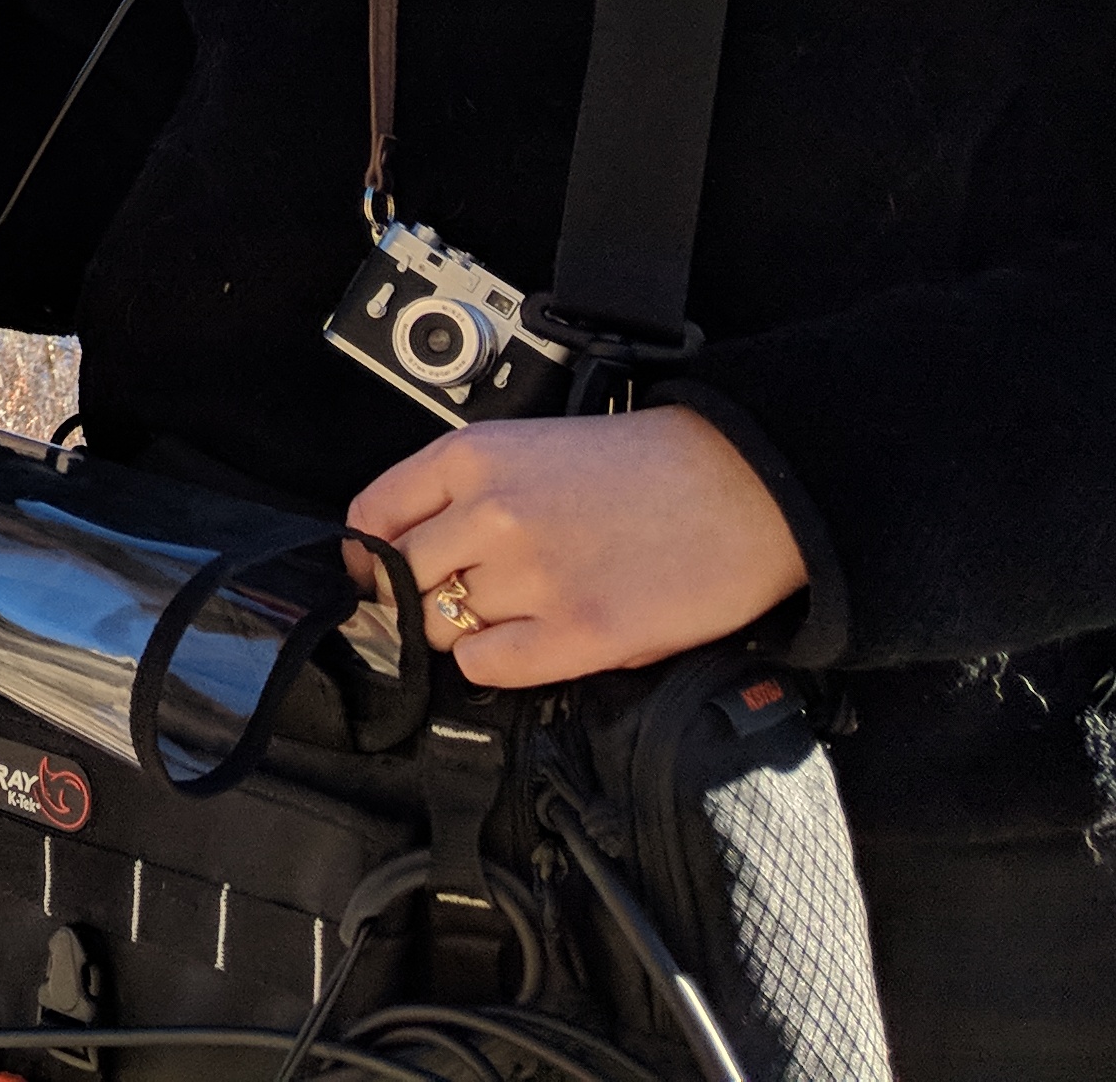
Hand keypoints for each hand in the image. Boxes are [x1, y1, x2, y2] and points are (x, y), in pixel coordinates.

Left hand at [349, 406, 809, 688]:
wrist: (743, 486)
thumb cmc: (643, 468)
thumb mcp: (530, 449)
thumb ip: (463, 494)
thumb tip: (402, 553)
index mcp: (473, 456)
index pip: (373, 518)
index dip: (371, 557)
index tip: (380, 575)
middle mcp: (491, 512)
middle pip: (401, 581)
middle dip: (417, 599)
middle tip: (454, 605)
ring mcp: (533, 574)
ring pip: (439, 627)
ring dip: (462, 631)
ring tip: (511, 618)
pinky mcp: (579, 633)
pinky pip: (487, 666)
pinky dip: (494, 664)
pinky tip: (527, 644)